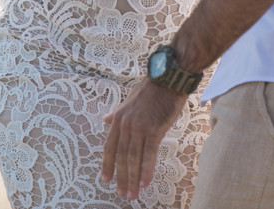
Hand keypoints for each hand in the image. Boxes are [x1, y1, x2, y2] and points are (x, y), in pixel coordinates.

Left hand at [101, 80, 188, 199]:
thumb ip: (117, 112)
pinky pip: (148, 154)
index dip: (108, 164)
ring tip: (132, 194)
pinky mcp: (154, 130)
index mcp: (119, 118)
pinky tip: (144, 183)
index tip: (106, 179)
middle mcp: (126, 124)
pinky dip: (146, 170)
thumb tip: (105, 119)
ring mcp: (139, 128)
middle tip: (122, 193)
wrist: (168, 78)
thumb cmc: (152, 88)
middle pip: (121, 156)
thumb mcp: (129, 99)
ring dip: (132, 178)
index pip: (110, 147)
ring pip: (133, 158)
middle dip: (120, 177)